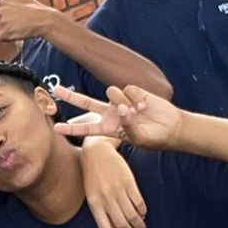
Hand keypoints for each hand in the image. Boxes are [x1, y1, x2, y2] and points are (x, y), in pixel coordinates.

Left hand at [0, 0, 52, 56]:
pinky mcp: (4, 33)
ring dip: (6, 33)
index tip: (18, 15)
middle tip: (20, 22)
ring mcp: (2, 21)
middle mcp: (0, 9)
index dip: (7, 17)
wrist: (43, 20)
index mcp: (1, 0)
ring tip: (18, 28)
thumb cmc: (33, 7)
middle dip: (6, 26)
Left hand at [54, 83, 183, 149]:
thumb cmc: (153, 137)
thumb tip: (122, 109)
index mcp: (108, 128)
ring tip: (138, 111)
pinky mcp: (132, 91)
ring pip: (111, 92)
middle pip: (86, 102)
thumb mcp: (138, 138)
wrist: (171, 127)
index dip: (71, 128)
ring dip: (123, 100)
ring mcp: (121, 101)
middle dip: (71, 96)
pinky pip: (128, 89)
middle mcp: (111, 113)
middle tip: (56, 89)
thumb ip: (127, 125)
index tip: (56, 128)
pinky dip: (137, 97)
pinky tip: (145, 105)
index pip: (86, 128)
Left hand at [79, 137, 147, 227]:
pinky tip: (143, 214)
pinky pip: (138, 202)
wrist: (97, 151)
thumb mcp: (92, 195)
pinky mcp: (129, 182)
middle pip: (122, 224)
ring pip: (132, 215)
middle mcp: (107, 199)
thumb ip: (102, 212)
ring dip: (139, 225)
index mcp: (95, 204)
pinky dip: (142, 211)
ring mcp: (118, 191)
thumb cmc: (92, 175)